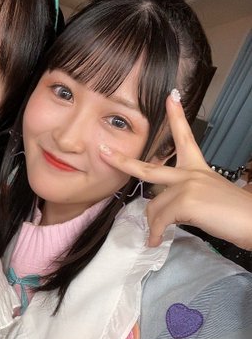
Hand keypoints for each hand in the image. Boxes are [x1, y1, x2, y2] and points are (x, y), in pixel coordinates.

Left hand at [99, 92, 251, 249]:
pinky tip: (157, 241)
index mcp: (198, 168)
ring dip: (153, 225)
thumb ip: (186, 198)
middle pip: (148, 167)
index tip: (170, 97)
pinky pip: (160, 220)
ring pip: (154, 206)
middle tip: (102, 151)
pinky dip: (156, 234)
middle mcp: (191, 172)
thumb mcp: (209, 199)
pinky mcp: (186, 201)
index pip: (185, 138)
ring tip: (156, 237)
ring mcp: (187, 185)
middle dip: (122, 161)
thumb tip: (164, 213)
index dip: (176, 117)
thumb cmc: (236, 214)